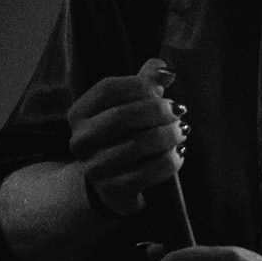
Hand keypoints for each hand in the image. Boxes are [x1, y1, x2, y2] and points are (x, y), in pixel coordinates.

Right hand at [67, 68, 185, 216]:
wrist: (112, 186)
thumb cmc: (123, 137)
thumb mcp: (128, 106)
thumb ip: (143, 83)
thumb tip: (164, 70)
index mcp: (79, 113)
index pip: (108, 89)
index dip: (140, 85)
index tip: (161, 91)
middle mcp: (80, 141)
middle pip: (122, 117)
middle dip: (158, 111)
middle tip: (180, 111)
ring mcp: (94, 168)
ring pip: (137, 145)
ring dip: (168, 135)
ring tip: (182, 131)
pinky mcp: (113, 190)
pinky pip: (148, 172)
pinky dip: (169, 160)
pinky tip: (178, 153)